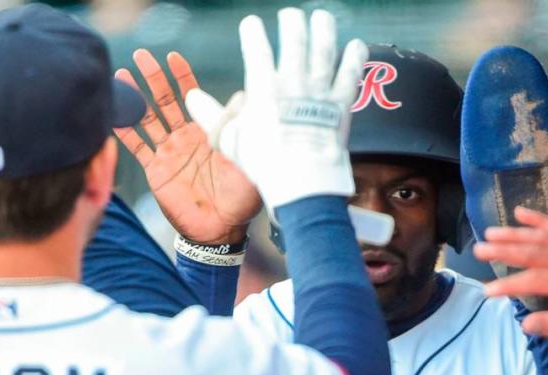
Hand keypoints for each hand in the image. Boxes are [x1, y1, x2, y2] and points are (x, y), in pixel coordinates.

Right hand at [114, 49, 260, 244]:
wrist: (222, 229)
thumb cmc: (241, 197)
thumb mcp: (245, 159)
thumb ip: (238, 130)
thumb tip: (241, 97)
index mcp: (207, 132)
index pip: (193, 96)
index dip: (183, 76)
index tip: (172, 56)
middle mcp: (186, 138)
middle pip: (166, 100)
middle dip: (154, 77)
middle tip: (142, 55)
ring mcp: (169, 152)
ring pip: (148, 118)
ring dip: (135, 96)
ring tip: (122, 74)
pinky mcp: (156, 170)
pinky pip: (137, 147)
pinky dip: (124, 131)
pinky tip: (111, 113)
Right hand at [197, 8, 366, 210]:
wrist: (303, 184)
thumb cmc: (265, 164)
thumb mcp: (230, 140)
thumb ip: (211, 115)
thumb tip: (191, 98)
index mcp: (263, 87)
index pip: (256, 46)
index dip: (252, 30)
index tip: (251, 23)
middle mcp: (293, 81)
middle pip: (294, 38)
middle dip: (292, 22)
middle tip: (290, 15)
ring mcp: (319, 91)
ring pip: (323, 48)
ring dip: (323, 27)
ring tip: (321, 16)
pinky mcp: (341, 104)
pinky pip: (350, 73)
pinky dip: (355, 57)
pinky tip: (356, 44)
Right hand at [474, 207, 547, 348]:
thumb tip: (525, 323)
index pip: (533, 280)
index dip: (508, 285)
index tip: (487, 291)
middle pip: (533, 251)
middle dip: (503, 250)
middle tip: (478, 249)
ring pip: (543, 236)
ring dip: (515, 233)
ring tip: (490, 233)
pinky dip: (540, 220)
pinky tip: (521, 213)